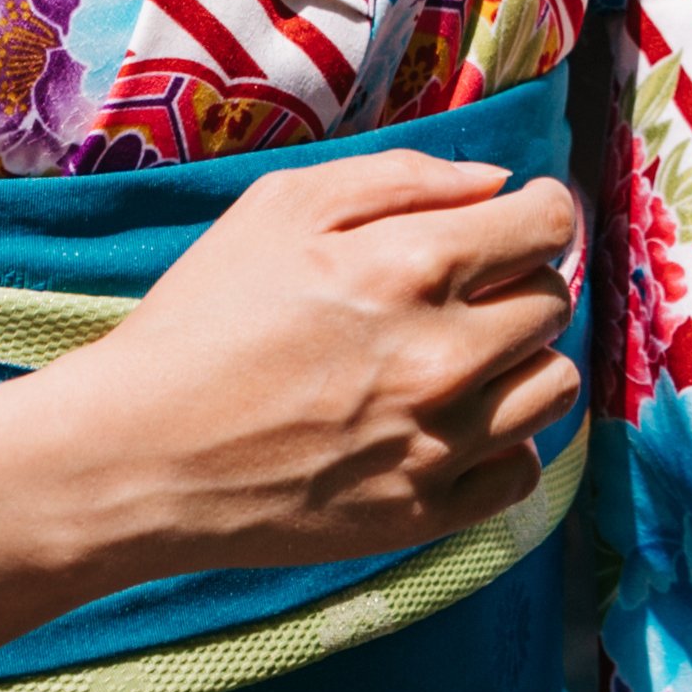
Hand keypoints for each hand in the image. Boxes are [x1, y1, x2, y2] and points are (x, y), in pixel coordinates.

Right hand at [0, 154, 579, 657]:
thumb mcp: (280, 207)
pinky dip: (504, 444)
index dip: (541, 211)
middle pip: (553, 303)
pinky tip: (454, 425)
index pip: (548, 225)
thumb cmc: (199, 318)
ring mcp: (439, 443)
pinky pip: (521, 471)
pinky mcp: (423, 513)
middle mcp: (445, 356)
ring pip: (553, 388)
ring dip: (525, 362)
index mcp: (413, 267)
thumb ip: (401, 178)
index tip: (519, 219)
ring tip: (469, 357)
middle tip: (470, 289)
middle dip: (523, 281)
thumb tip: (494, 184)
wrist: (137, 453)